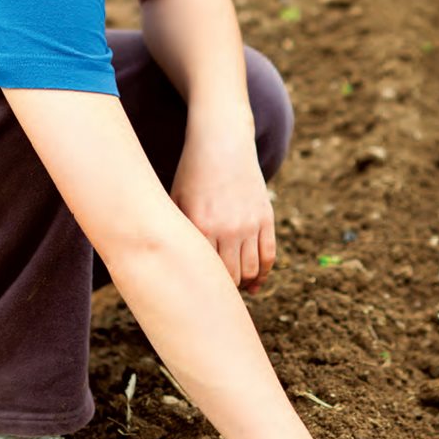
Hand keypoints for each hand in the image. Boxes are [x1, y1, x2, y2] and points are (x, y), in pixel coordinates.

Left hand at [170, 126, 274, 292]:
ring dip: (244, 282)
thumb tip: (170, 266)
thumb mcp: (175, 200)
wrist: (221, 143)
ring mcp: (250, 223)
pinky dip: (263, 272)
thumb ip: (177, 232)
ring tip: (234, 287)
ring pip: (252, 269)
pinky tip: (255, 281)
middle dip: (225, 289)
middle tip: (217, 294)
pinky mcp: (265, 216)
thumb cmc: (191, 174)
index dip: (204, 287)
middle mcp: (228, 228)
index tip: (198, 296)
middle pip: (231, 276)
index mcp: (201, 226)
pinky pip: (269, 254)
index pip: (206, 272)